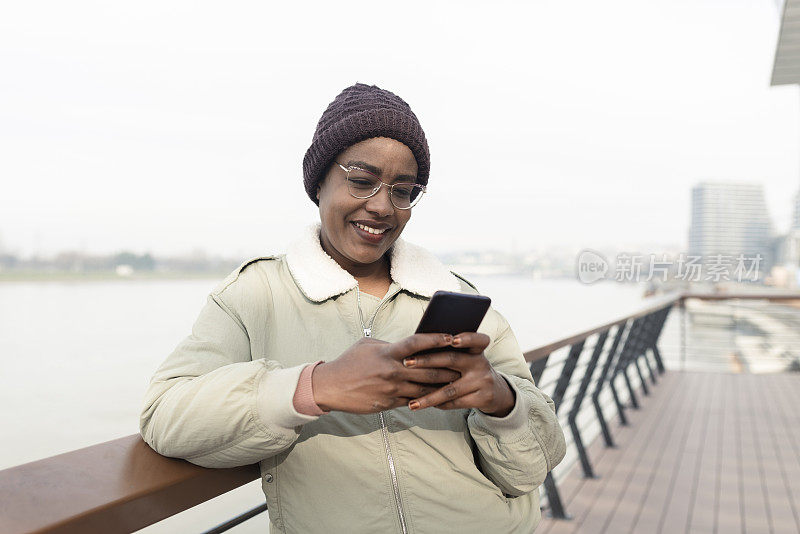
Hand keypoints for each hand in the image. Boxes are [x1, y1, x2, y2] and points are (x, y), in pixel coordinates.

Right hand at [312, 333, 462, 413]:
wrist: (331, 387)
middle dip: (448, 368)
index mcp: (388, 353)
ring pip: (424, 389)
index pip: (417, 344)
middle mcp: (392, 371)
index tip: (451, 337)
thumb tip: (408, 346)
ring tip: (456, 382)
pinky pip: (412, 401)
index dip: (436, 339)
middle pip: (428, 370)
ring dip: (441, 386)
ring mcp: (392, 389)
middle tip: (463, 364)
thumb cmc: (349, 362)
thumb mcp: (367, 346)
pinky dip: (425, 399)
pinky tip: (437, 397)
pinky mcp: (389, 403)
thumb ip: (389, 345)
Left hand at [403, 332, 515, 416]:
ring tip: (411, 402)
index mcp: (476, 350)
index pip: (477, 340)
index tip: (452, 340)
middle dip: (427, 360)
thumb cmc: (470, 371)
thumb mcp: (468, 359)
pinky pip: (455, 402)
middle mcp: (480, 363)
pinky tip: (424, 405)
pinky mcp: (482, 398)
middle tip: (407, 362)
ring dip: (428, 396)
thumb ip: (450, 353)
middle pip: (452, 359)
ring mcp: (482, 381)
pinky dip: (438, 404)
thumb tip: (417, 349)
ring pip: (450, 389)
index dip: (467, 338)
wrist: (495, 392)